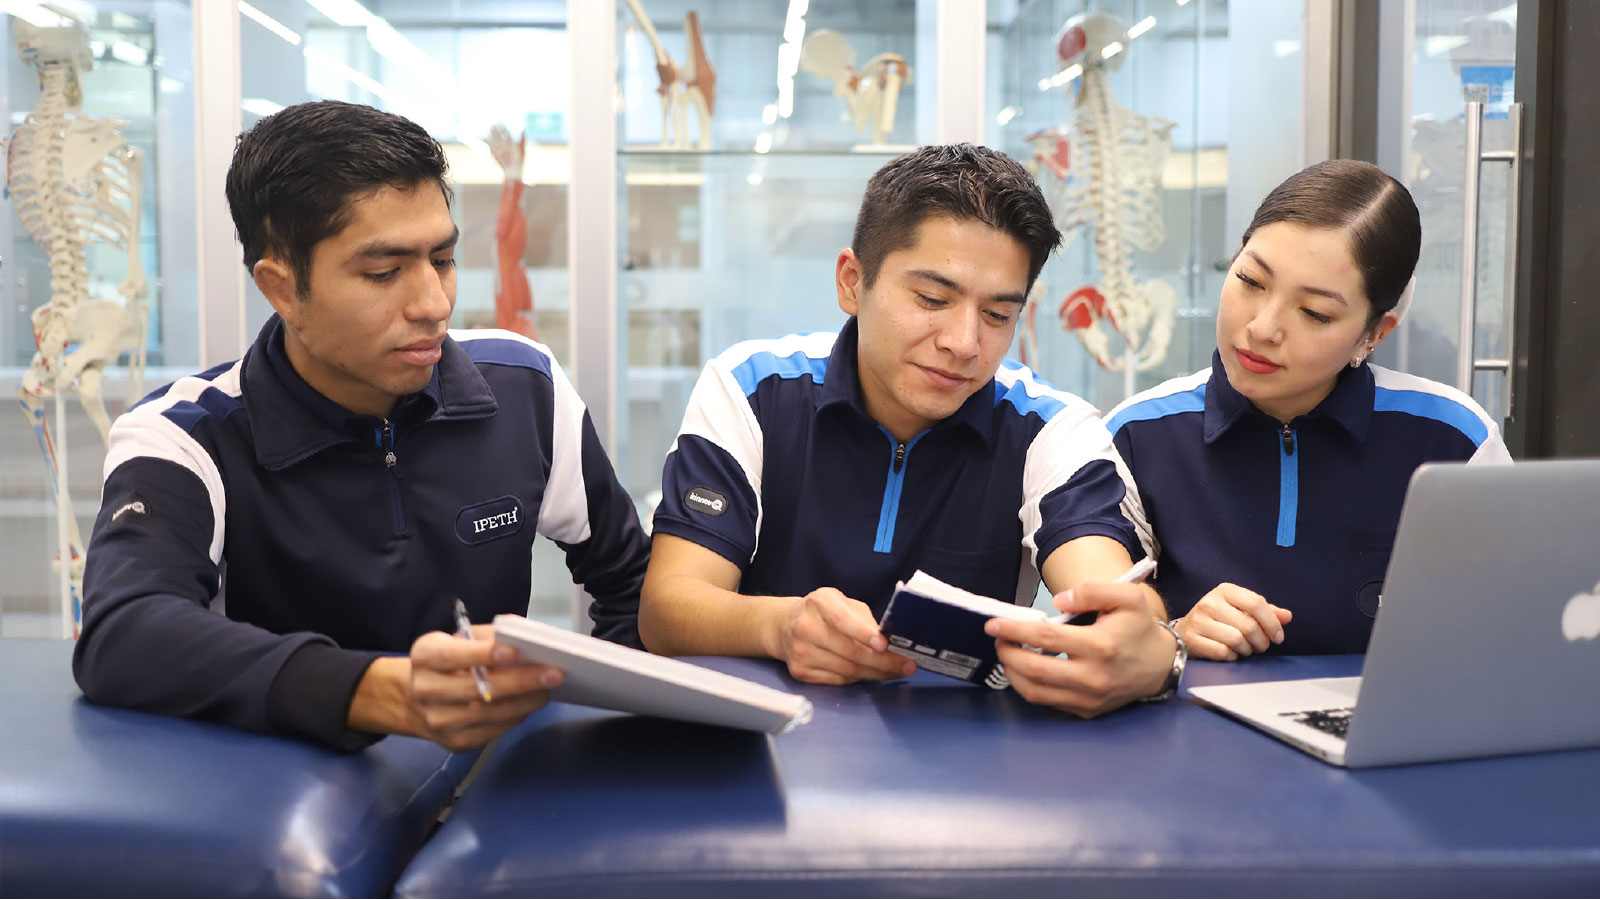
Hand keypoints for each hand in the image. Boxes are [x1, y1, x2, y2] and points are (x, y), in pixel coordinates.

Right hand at [400, 624, 562, 751]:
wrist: (420, 700)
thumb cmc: (449, 662)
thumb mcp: (459, 639)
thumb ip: (486, 636)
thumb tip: (521, 638)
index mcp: (425, 657)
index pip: (451, 656)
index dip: (482, 654)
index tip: (514, 651)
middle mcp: (425, 690)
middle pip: (475, 689)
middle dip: (519, 681)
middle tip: (553, 673)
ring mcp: (439, 721)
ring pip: (489, 713)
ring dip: (525, 701)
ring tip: (548, 689)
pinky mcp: (455, 742)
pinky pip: (493, 730)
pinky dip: (517, 716)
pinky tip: (531, 703)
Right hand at [769, 587, 915, 684]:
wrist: (784, 626)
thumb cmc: (822, 612)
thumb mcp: (842, 603)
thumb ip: (864, 619)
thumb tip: (891, 643)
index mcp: (819, 602)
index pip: (843, 620)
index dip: (865, 634)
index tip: (885, 645)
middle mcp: (805, 627)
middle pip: (849, 651)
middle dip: (882, 662)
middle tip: (906, 666)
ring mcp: (801, 652)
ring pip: (847, 670)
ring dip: (876, 674)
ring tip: (895, 672)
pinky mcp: (800, 672)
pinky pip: (838, 680)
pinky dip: (858, 679)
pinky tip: (870, 674)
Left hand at [984, 582, 1174, 716]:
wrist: (1160, 665)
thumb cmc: (1138, 627)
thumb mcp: (1127, 597)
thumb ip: (1092, 591)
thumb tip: (1057, 600)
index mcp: (1101, 646)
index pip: (1046, 638)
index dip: (1014, 630)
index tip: (993, 624)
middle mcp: (1093, 677)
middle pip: (1034, 669)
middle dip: (1007, 652)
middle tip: (997, 639)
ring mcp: (1089, 699)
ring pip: (1035, 692)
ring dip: (1012, 672)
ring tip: (1007, 653)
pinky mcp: (1087, 711)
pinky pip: (1048, 702)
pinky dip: (1029, 687)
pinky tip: (1025, 670)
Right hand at [1176, 583, 1291, 660]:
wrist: (1186, 630)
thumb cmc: (1219, 619)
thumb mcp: (1241, 609)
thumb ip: (1265, 611)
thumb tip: (1287, 616)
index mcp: (1225, 590)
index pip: (1256, 603)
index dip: (1272, 623)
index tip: (1278, 636)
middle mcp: (1209, 603)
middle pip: (1249, 625)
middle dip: (1261, 641)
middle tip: (1261, 646)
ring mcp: (1199, 621)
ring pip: (1237, 640)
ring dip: (1247, 650)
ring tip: (1246, 648)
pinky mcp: (1193, 639)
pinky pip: (1224, 652)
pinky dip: (1232, 656)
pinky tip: (1230, 652)